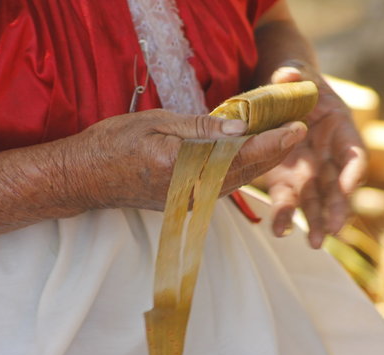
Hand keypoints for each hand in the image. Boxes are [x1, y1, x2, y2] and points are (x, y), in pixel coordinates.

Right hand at [63, 109, 306, 210]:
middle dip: (275, 152)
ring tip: (282, 140)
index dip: (271, 143)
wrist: (86, 177)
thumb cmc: (115, 144)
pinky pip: (223, 186)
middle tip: (296, 130)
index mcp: (184, 168)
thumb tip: (239, 128)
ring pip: (237, 182)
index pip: (239, 156)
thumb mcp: (156, 124)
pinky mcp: (186, 202)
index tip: (295, 128)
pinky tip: (252, 155)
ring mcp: (189, 201)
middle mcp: (192, 192)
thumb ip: (199, 128)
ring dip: (262, 162)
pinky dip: (242, 170)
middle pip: (245, 173)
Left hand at [262, 63, 366, 247]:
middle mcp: (329, 154)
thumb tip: (287, 75)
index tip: (349, 186)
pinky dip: (287, 215)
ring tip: (316, 243)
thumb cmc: (294, 82)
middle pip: (339, 185)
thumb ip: (292, 74)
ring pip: (318, 199)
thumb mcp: (295, 73)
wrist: (281, 96)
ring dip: (318, 221)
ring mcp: (309, 170)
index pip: (354, 152)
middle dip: (338, 207)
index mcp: (339, 128)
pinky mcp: (287, 179)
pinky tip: (282, 230)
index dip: (354, 170)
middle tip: (334, 229)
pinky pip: (289, 199)